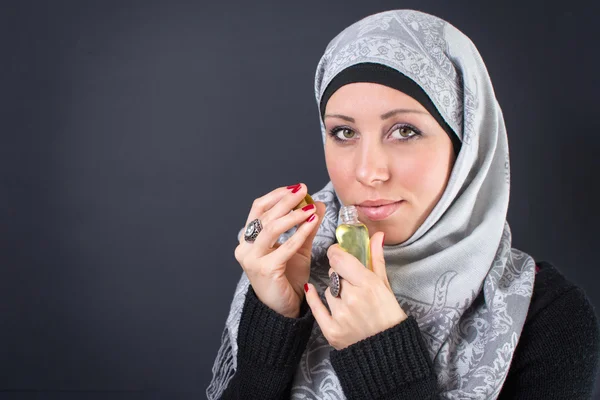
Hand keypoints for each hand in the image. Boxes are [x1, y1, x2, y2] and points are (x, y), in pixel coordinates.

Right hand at [234, 183, 325, 317]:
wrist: (283, 307)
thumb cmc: (287, 277)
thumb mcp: (298, 247)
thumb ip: (306, 226)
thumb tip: (317, 203)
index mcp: (249, 238)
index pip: (258, 208)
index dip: (276, 195)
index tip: (296, 188)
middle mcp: (245, 247)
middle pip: (265, 216)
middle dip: (286, 201)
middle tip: (304, 191)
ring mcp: (252, 259)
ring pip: (271, 229)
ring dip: (292, 216)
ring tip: (309, 209)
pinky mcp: (264, 270)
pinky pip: (284, 248)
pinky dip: (298, 234)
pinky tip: (310, 225)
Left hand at [304, 232, 406, 349]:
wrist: (387, 351)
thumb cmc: (389, 315)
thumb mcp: (385, 285)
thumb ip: (376, 258)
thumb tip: (377, 235)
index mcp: (368, 284)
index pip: (339, 258)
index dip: (336, 253)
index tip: (338, 253)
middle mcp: (352, 298)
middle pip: (334, 273)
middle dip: (340, 273)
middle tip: (350, 281)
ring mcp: (340, 315)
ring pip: (328, 289)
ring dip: (335, 291)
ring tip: (349, 301)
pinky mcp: (331, 330)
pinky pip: (315, 306)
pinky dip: (313, 298)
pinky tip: (311, 290)